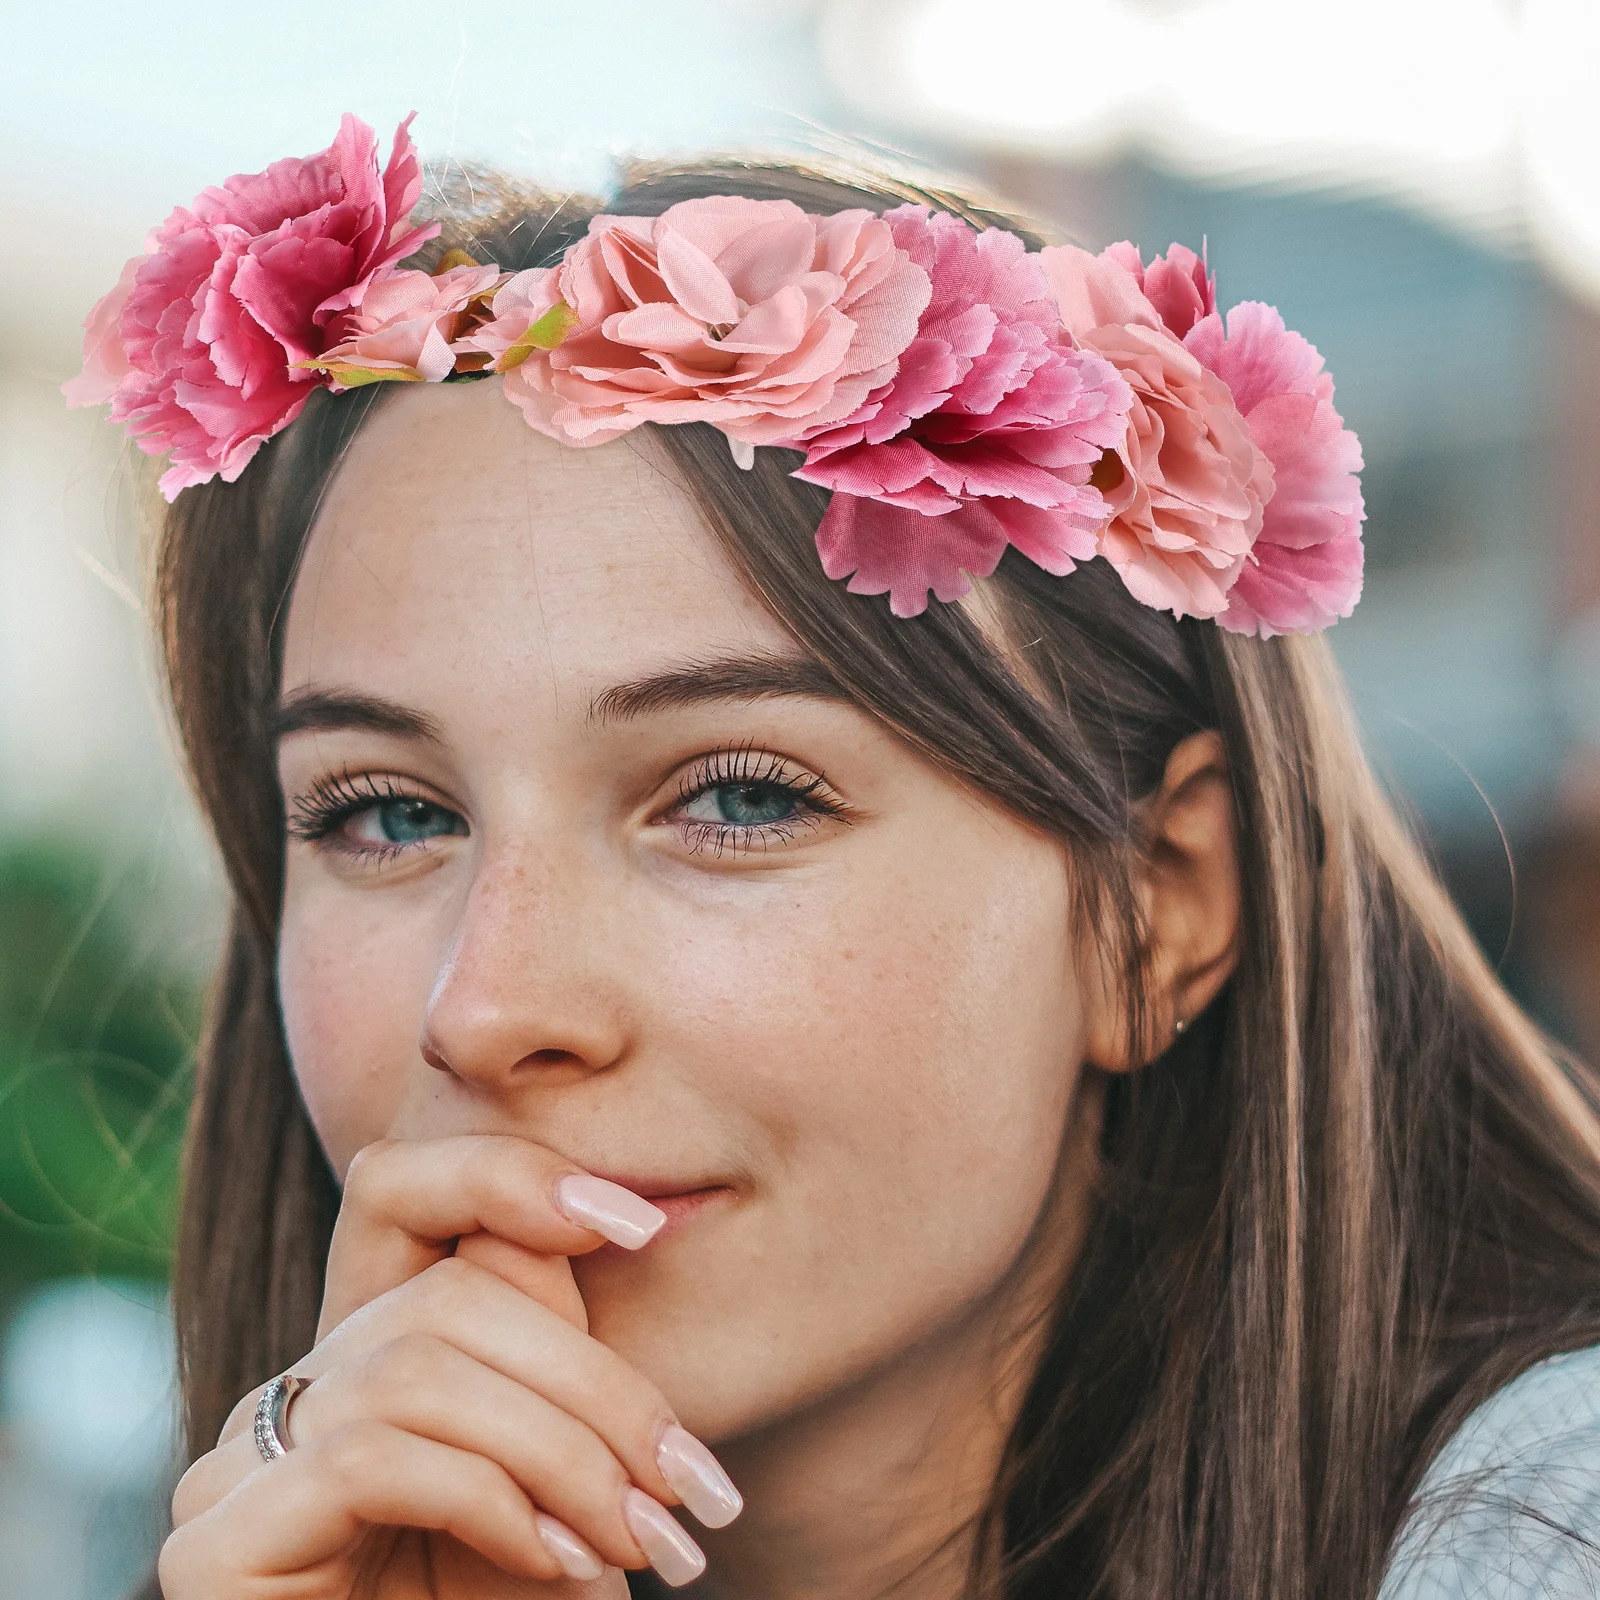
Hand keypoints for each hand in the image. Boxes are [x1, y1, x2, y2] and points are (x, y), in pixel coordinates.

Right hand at [158, 1136, 739, 1597]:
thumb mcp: (558, 1465)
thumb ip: (545, 1343)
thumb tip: (591, 1211)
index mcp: (365, 1357)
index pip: (403, 1193)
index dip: (511, 1176)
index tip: (642, 1224)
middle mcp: (291, 1396)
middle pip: (441, 1295)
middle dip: (590, 1380)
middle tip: (682, 1479)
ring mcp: (235, 1469)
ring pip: (416, 1372)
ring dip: (560, 1453)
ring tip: (638, 1535)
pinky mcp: (216, 1547)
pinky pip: (367, 1458)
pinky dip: (487, 1499)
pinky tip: (552, 1561)